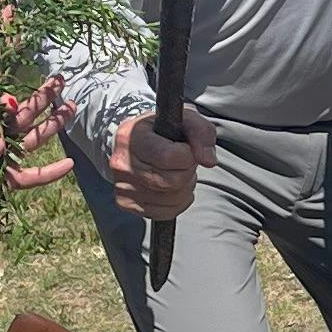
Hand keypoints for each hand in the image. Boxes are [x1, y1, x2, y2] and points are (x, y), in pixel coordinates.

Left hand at [0, 73, 73, 192]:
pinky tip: (70, 164)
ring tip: (70, 107)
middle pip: (25, 116)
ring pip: (34, 139)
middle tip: (60, 80)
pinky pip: (32, 177)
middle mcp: (0, 136)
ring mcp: (7, 156)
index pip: (1, 108)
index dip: (8, 101)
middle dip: (42, 98)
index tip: (11, 98)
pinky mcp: (9, 179)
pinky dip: (50, 172)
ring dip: (52, 124)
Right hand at [109, 100, 217, 220]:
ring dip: (184, 187)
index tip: (186, 148)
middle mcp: (122, 163)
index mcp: (131, 136)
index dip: (188, 155)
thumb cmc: (162, 129)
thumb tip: (209, 161)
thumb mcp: (185, 119)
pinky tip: (173, 187)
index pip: (169, 156)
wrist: (134, 141)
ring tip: (177, 172)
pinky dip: (177, 202)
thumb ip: (201, 132)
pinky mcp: (126, 203)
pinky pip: (165, 212)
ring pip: (171, 199)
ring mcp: (122, 186)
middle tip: (184, 162)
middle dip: (187, 171)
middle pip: (171, 182)